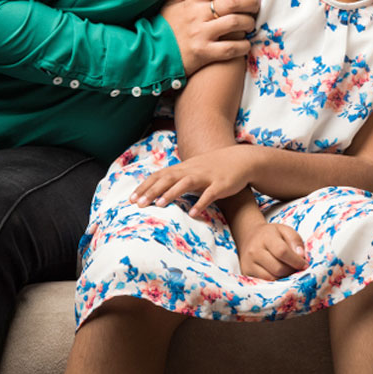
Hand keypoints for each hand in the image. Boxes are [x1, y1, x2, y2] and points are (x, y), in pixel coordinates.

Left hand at [130, 147, 250, 217]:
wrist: (241, 160)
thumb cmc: (213, 168)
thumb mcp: (193, 170)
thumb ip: (177, 179)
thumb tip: (158, 191)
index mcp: (184, 168)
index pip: (159, 176)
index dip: (145, 186)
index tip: (131, 199)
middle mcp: (192, 170)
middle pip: (168, 178)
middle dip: (152, 191)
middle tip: (138, 204)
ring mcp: (206, 176)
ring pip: (186, 183)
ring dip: (172, 193)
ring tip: (159, 205)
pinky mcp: (221, 184)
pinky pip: (209, 194)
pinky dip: (201, 203)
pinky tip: (192, 213)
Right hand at [160, 0, 260, 74]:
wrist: (151, 58)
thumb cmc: (164, 30)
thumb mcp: (169, 5)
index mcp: (189, 2)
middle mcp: (196, 16)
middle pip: (231, 2)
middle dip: (250, 2)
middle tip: (255, 4)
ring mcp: (201, 35)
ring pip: (235, 23)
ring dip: (248, 23)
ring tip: (250, 24)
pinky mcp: (204, 53)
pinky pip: (231, 48)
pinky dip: (243, 46)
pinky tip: (245, 44)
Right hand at [237, 222, 306, 280]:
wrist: (249, 236)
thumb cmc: (271, 234)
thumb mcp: (284, 230)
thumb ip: (295, 240)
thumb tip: (301, 257)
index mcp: (266, 237)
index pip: (282, 252)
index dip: (296, 261)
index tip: (304, 264)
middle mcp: (254, 250)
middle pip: (278, 268)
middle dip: (291, 271)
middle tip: (296, 269)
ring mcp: (248, 263)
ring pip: (272, 278)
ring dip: (284, 277)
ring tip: (287, 271)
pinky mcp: (246, 272)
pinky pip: (265, 282)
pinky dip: (275, 280)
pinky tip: (278, 274)